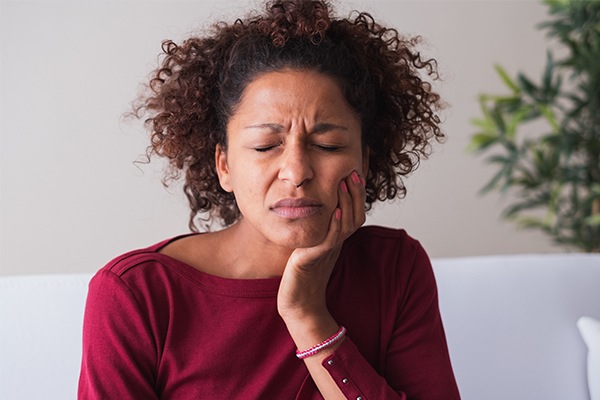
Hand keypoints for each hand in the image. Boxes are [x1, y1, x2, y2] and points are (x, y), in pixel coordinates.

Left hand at [277, 170, 365, 323]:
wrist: (298, 304)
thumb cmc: (301, 276)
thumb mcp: (312, 246)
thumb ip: (318, 230)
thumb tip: (318, 209)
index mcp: (337, 240)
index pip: (354, 213)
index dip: (356, 195)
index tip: (354, 173)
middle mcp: (336, 244)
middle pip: (355, 216)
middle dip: (355, 193)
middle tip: (353, 172)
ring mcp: (328, 252)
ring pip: (345, 225)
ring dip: (346, 203)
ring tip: (343, 183)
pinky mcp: (315, 259)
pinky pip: (329, 240)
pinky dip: (333, 225)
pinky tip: (333, 211)